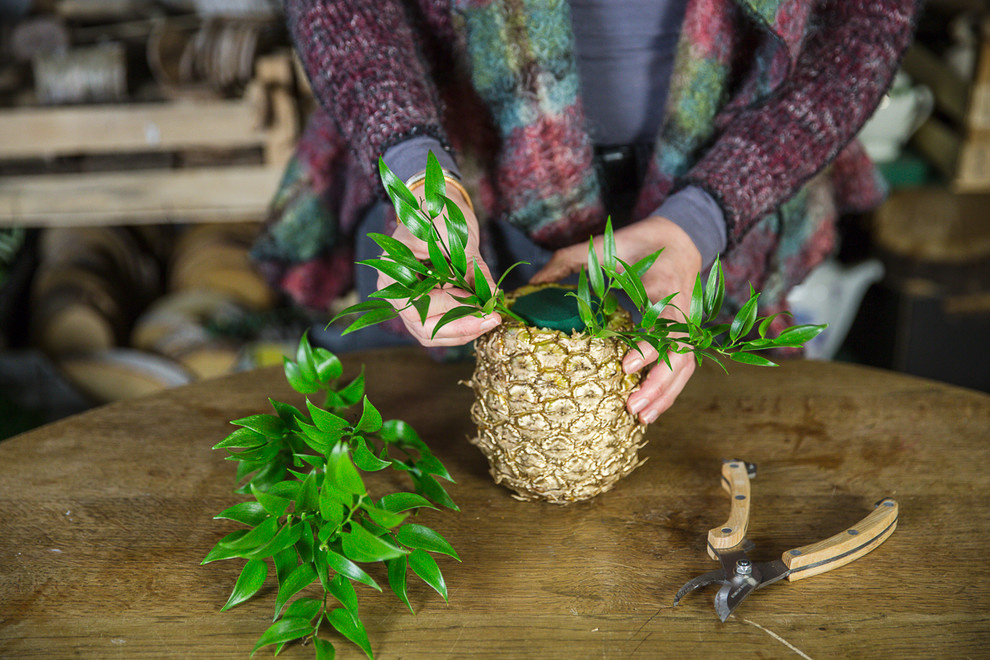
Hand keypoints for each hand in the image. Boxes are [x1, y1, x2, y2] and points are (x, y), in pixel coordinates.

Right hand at [381, 187, 500, 346]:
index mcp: (393, 268)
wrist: (437, 210)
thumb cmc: (439, 214)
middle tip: (491, 319)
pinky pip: (438, 328)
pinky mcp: (424, 306)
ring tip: (490, 320)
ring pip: (431, 332)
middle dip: (460, 326)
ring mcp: (408, 301)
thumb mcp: (456, 236)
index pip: (417, 302)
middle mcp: (395, 290)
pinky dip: (461, 328)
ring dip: (462, 331)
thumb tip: (492, 295)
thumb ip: (472, 267)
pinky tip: (482, 319)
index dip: (449, 307)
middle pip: (422, 325)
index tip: (480, 303)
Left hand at [529, 216, 702, 423]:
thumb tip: (532, 283)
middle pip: (681, 356)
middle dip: (658, 385)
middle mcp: (684, 309)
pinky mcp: (685, 334)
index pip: (665, 323)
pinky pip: (682, 367)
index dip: (648, 348)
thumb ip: (567, 262)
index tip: (626, 367)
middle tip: (632, 407)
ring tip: (641, 417)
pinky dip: (668, 390)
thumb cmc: (638, 243)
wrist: (679, 238)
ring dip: (665, 395)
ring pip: (685, 367)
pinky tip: (650, 408)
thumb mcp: (603, 246)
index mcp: (665, 286)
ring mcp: (688, 324)